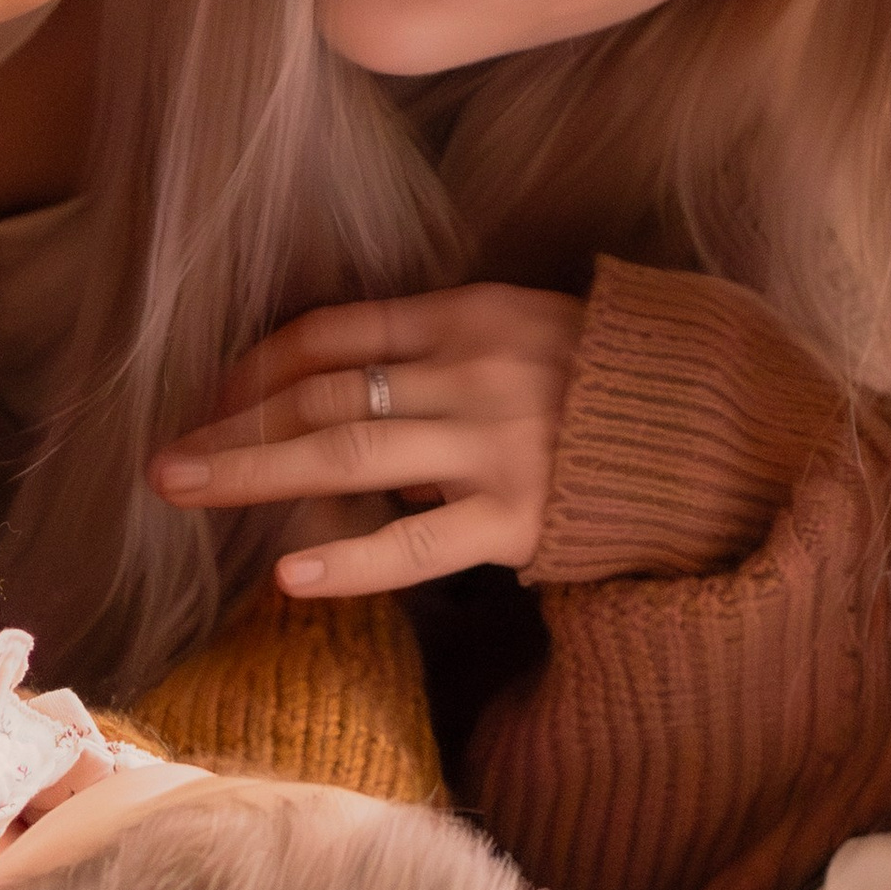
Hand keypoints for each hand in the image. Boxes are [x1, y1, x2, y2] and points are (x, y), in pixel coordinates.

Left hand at [149, 283, 586, 596]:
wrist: (727, 435)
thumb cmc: (621, 386)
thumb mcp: (532, 331)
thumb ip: (447, 349)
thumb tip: (354, 385)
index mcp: (469, 314)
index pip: (335, 331)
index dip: (259, 363)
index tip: (210, 394)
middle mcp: (472, 372)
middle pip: (324, 393)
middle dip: (234, 423)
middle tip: (163, 455)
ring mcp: (496, 447)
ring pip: (349, 455)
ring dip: (256, 473)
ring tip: (186, 490)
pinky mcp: (523, 520)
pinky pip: (419, 545)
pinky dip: (352, 560)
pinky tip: (291, 575)